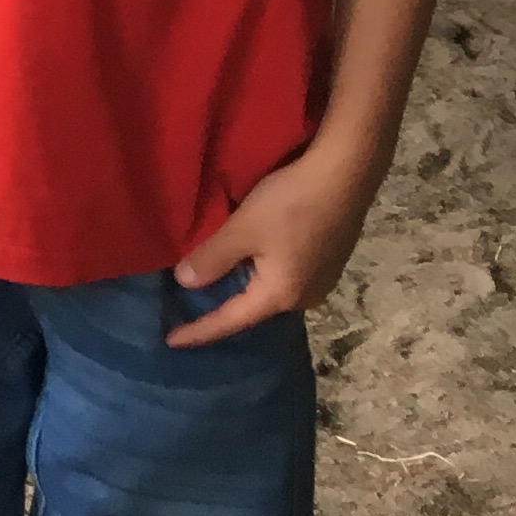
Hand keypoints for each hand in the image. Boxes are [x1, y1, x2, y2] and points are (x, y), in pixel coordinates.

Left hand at [170, 138, 380, 345]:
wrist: (344, 175)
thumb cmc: (289, 204)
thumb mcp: (242, 229)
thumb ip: (212, 259)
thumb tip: (184, 282)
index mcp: (281, 296)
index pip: (232, 321)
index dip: (199, 330)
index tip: (171, 341)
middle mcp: (305, 298)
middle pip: (253, 309)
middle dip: (221, 310)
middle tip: (187, 312)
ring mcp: (321, 281)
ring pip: (269, 291)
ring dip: (242, 288)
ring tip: (213, 288)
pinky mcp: (327, 262)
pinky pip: (283, 277)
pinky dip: (259, 274)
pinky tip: (246, 263)